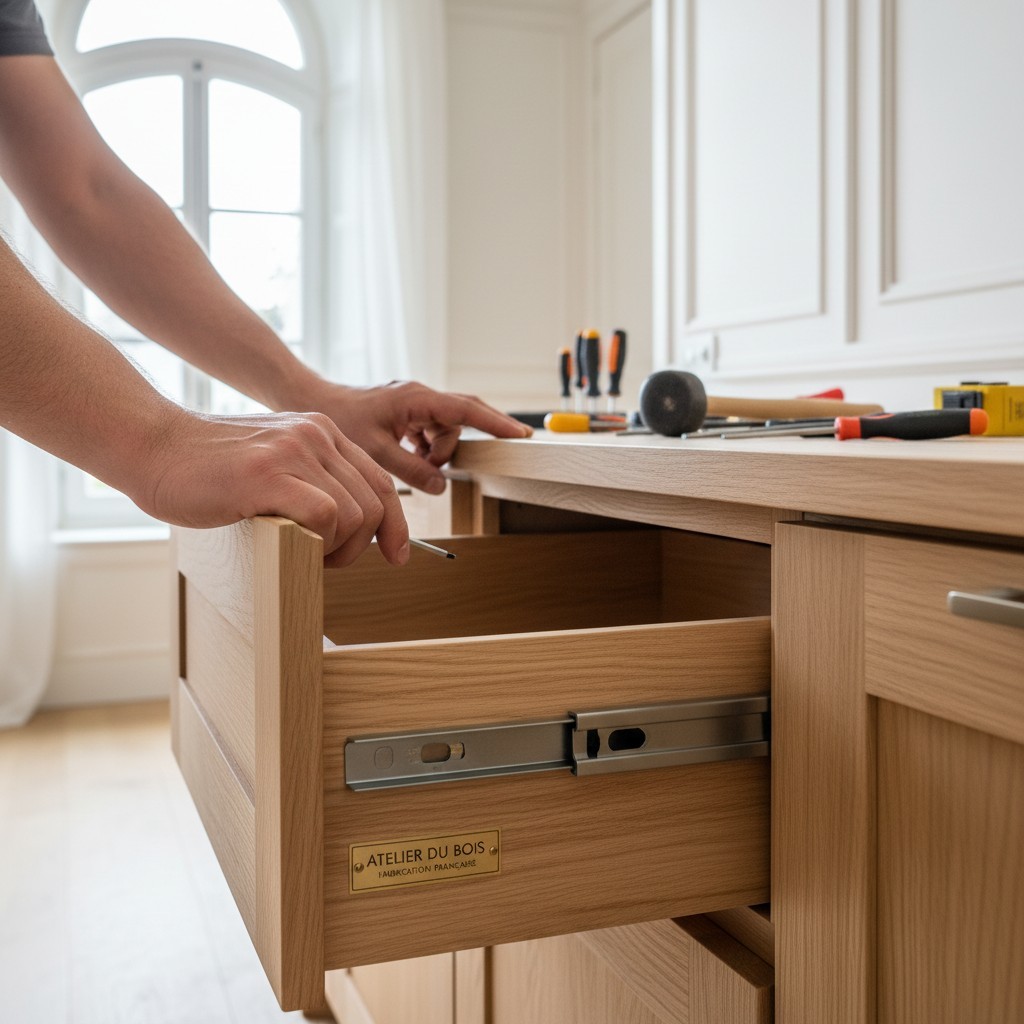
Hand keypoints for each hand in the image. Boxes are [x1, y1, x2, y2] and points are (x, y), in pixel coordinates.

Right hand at [132, 408, 408, 566]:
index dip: (395, 524)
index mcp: (321, 432)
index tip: (396, 555)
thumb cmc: (204, 466)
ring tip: (305, 552)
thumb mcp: (272, 462)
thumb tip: (347, 525)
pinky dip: (320, 541)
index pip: (380, 482)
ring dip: (337, 549)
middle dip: (360, 546)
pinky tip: (293, 542)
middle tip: (326, 560)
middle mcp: (315, 435)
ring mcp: (293, 451)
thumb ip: (309, 480)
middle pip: (375, 504)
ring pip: (355, 515)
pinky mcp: (269, 474)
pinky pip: (326, 517)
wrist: (150, 444)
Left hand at [306, 380, 531, 493]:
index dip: (496, 424)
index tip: (520, 436)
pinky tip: (413, 459)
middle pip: (463, 416)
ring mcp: (414, 404)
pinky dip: (428, 449)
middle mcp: (420, 396)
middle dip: (476, 435)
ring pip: (446, 429)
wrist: (312, 403)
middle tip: (497, 451)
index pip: (467, 410)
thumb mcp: (375, 451)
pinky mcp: (407, 413)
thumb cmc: (339, 420)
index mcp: (416, 399)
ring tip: (421, 466)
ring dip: (440, 451)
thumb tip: (441, 485)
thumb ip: (411, 469)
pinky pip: (431, 431)